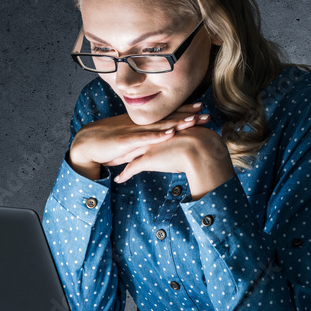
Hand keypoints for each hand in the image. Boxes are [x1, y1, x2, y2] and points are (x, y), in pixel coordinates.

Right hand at [68, 102, 209, 179]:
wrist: (86, 145)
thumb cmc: (108, 144)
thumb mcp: (130, 141)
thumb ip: (144, 141)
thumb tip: (158, 142)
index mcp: (141, 123)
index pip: (165, 115)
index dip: (182, 110)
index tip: (199, 107)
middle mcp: (139, 124)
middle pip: (166, 118)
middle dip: (187, 115)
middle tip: (205, 112)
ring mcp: (132, 131)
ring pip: (158, 126)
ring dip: (177, 123)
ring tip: (194, 120)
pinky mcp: (125, 141)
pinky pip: (144, 138)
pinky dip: (157, 136)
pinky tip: (170, 133)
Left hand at [113, 116, 235, 199]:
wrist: (200, 147)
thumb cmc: (202, 144)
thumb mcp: (195, 140)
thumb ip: (191, 142)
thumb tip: (195, 147)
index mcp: (162, 131)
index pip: (146, 133)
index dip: (137, 136)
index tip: (128, 138)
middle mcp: (153, 137)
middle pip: (132, 141)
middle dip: (121, 145)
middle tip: (109, 146)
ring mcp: (149, 148)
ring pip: (128, 154)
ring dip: (117, 159)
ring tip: (107, 162)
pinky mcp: (148, 160)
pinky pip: (131, 169)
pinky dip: (124, 175)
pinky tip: (117, 180)